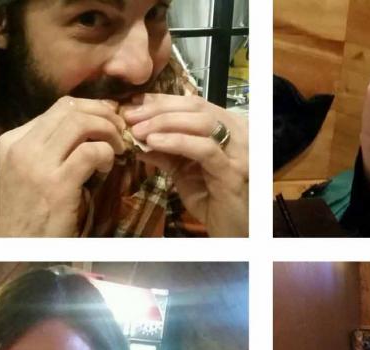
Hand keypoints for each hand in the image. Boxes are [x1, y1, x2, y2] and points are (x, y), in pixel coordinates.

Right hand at [0, 97, 127, 236]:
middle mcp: (21, 146)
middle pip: (70, 108)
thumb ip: (50, 147)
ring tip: (118, 147)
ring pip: (81, 123)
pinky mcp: (57, 183)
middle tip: (120, 129)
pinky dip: (107, 154)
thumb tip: (89, 123)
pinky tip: (106, 168)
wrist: (17, 248)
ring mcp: (37, 164)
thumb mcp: (29, 170)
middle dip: (103, 113)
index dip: (90, 109)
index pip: (56, 108)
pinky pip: (92, 151)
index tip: (107, 119)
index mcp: (11, 139)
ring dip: (108, 131)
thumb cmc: (29, 211)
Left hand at [123, 94, 248, 236]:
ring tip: (139, 130)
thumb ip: (164, 151)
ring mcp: (238, 151)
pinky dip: (177, 142)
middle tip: (131, 117)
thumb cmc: (210, 198)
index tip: (134, 105)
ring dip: (165, 123)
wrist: (231, 229)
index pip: (194, 103)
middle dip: (159, 109)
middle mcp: (239, 134)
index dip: (163, 101)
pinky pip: (204, 149)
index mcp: (228, 128)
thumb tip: (137, 135)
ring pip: (202, 123)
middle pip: (197, 107)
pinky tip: (154, 143)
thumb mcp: (182, 169)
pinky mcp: (232, 171)